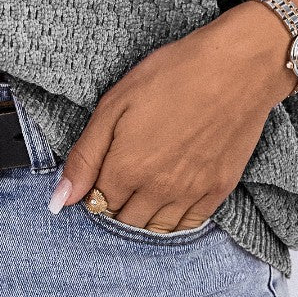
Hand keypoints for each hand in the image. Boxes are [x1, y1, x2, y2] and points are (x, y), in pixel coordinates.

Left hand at [49, 1, 297, 230]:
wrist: (236, 68)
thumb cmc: (173, 74)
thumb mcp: (115, 104)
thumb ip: (85, 156)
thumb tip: (61, 200)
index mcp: (127, 169)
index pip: (95, 205)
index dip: (90, 191)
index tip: (96, 174)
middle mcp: (158, 190)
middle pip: (123, 221)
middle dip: (113, 206)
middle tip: (117, 179)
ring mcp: (191, 194)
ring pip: (155, 229)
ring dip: (141, 217)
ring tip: (140, 189)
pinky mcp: (218, 190)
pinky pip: (189, 224)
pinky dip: (173, 220)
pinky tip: (168, 200)